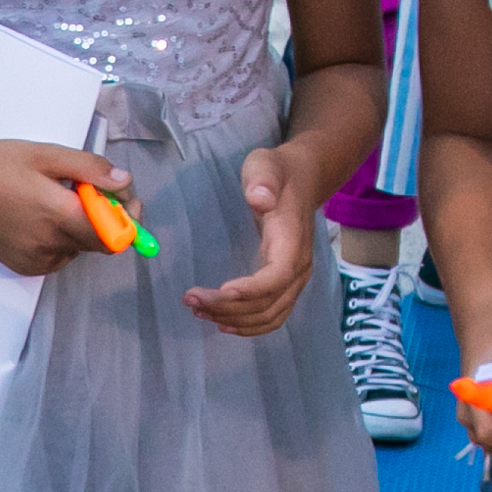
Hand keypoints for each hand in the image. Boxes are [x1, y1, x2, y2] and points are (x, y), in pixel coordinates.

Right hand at [0, 139, 129, 276]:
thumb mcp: (45, 154)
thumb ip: (89, 169)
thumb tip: (123, 181)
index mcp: (58, 215)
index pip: (115, 235)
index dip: (128, 219)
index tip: (124, 200)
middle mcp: (50, 245)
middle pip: (100, 242)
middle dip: (104, 218)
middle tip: (85, 190)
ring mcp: (36, 260)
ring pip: (79, 249)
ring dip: (80, 227)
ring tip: (52, 199)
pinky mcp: (24, 266)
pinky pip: (58, 256)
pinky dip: (60, 239)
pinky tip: (37, 216)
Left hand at [184, 146, 318, 336]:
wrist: (302, 180)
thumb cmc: (278, 173)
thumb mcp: (266, 166)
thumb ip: (263, 180)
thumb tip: (260, 199)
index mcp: (293, 241)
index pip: (276, 277)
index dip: (250, 291)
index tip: (219, 291)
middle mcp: (299, 267)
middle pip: (268, 303)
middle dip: (228, 307)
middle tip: (190, 299)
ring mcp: (295, 279)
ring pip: (270, 315)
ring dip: (234, 319)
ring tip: (198, 310)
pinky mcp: (287, 284)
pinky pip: (273, 315)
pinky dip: (249, 325)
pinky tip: (222, 322)